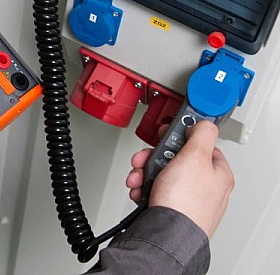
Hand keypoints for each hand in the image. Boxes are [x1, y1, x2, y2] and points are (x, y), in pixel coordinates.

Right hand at [125, 121, 234, 237]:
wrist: (166, 234)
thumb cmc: (185, 202)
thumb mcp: (195, 156)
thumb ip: (201, 133)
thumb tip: (205, 123)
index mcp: (218, 172)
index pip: (201, 143)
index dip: (181, 135)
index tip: (168, 133)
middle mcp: (206, 186)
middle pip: (177, 157)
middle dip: (155, 156)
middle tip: (147, 158)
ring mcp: (188, 198)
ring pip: (163, 172)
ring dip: (145, 171)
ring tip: (139, 177)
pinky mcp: (172, 208)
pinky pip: (156, 189)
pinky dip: (144, 186)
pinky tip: (140, 189)